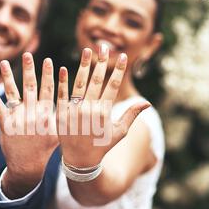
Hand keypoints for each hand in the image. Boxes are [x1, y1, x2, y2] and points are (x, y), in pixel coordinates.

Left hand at [0, 53, 57, 198]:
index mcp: (46, 116)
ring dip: (8, 76)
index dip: (49, 75)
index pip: (49, 91)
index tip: (49, 61)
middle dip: (29, 69)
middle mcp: (32, 115)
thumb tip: (73, 101)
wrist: (27, 166)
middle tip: (28, 54)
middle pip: (31, 87)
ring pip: (12, 93)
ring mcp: (17, 119)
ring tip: (4, 62)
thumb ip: (62, 116)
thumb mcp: (59, 133)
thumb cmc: (46, 149)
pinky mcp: (5, 123)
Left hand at [56, 46, 150, 168]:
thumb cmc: (102, 146)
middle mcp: (89, 109)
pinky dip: (63, 81)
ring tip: (88, 50)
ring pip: (79, 83)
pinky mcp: (62, 113)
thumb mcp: (119, 132)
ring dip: (84, 66)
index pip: (112, 86)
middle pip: (96, 81)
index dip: (118, 71)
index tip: (123, 57)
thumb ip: (131, 115)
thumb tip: (147, 102)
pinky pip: (62, 94)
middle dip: (101, 62)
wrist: (79, 161)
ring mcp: (74, 111)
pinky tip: (65, 67)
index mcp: (104, 113)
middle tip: (104, 47)